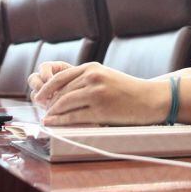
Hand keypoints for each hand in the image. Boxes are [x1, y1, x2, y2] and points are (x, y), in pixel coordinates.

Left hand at [27, 61, 168, 126]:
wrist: (150, 98)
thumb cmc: (128, 90)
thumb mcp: (106, 76)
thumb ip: (87, 79)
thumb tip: (63, 91)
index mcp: (93, 68)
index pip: (61, 77)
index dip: (47, 88)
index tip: (40, 96)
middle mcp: (93, 78)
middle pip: (61, 91)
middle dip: (49, 102)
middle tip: (42, 110)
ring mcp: (96, 94)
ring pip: (65, 103)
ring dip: (53, 112)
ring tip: (46, 118)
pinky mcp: (101, 110)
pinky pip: (74, 117)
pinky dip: (60, 121)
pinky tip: (53, 123)